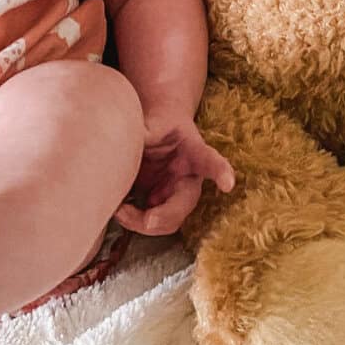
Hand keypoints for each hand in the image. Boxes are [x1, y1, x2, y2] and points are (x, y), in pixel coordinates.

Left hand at [113, 117, 235, 235]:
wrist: (157, 129)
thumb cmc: (159, 123)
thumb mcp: (153, 121)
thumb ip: (142, 134)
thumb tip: (121, 146)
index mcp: (194, 153)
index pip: (208, 161)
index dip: (220, 172)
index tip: (228, 183)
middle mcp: (188, 179)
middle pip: (184, 204)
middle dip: (166, 216)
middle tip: (147, 220)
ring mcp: (174, 195)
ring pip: (166, 221)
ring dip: (142, 223)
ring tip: (119, 211)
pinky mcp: (158, 204)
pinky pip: (148, 222)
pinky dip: (130, 220)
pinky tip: (117, 209)